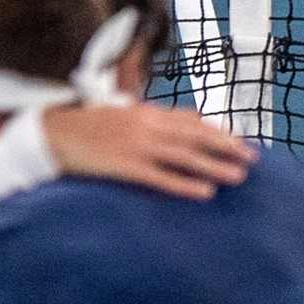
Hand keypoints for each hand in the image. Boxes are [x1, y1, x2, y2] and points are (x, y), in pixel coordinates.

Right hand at [49, 101, 254, 200]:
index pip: (191, 120)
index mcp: (145, 111)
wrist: (51, 135)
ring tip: (238, 176)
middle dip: (227, 147)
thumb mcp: (120, 113)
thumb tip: (185, 119)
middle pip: (196, 136)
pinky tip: (205, 192)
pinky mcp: (125, 166)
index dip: (218, 131)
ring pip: (185, 156)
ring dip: (215, 166)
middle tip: (252, 158)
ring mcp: (136, 145)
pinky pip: (161, 177)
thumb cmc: (86, 126)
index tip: (239, 141)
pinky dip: (185, 185)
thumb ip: (151, 116)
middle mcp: (146, 126)